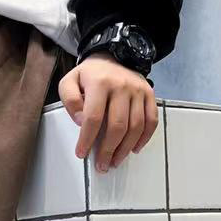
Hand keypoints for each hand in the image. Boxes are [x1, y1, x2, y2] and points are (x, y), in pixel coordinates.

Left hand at [58, 55, 157, 172]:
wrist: (113, 55)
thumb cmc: (88, 75)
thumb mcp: (69, 82)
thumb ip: (70, 100)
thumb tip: (80, 121)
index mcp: (100, 84)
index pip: (93, 117)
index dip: (87, 139)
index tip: (81, 154)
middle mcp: (122, 87)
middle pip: (117, 125)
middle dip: (108, 149)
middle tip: (101, 165)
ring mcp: (138, 91)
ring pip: (136, 126)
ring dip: (125, 148)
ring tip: (115, 161)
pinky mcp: (149, 94)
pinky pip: (151, 119)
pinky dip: (144, 138)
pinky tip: (134, 149)